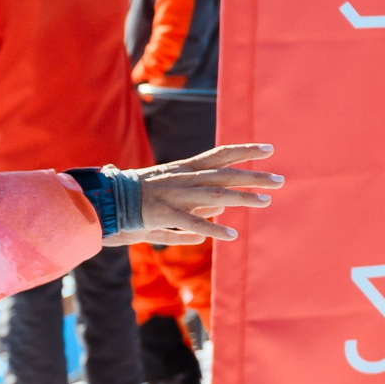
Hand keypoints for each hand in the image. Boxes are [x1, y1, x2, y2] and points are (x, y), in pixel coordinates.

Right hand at [124, 143, 282, 243]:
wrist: (103, 198)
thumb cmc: (138, 194)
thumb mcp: (171, 190)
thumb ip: (196, 200)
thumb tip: (220, 211)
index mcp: (184, 169)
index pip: (220, 154)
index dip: (245, 150)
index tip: (269, 149)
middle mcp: (183, 179)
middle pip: (224, 175)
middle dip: (253, 176)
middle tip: (280, 180)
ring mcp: (173, 195)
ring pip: (214, 195)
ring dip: (241, 198)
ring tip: (266, 202)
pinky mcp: (162, 213)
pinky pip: (190, 222)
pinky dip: (211, 228)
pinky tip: (231, 234)